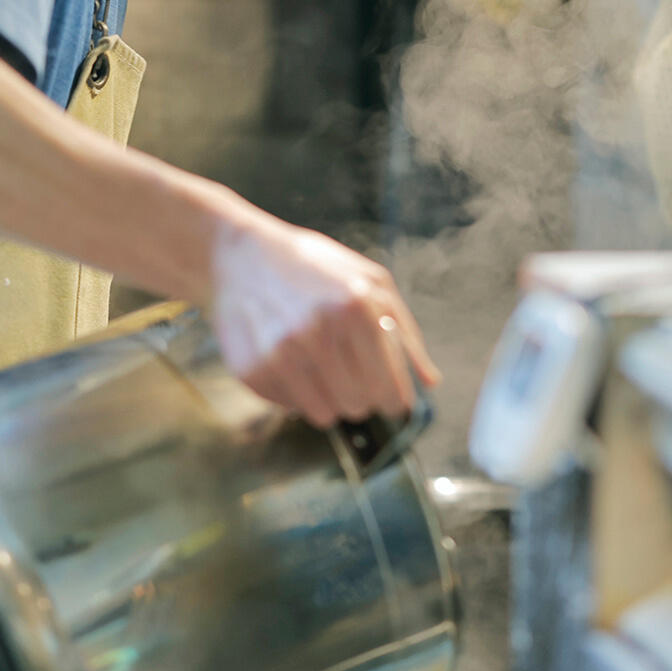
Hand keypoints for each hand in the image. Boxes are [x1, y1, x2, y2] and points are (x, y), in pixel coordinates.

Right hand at [206, 216, 439, 427]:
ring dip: (329, 398)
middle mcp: (319, 333)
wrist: (241, 255)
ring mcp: (282, 354)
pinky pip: (290, 407)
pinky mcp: (253, 370)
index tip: (390, 399)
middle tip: (350, 372)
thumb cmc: (314, 267)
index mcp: (357, 308)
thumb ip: (406, 334)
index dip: (394, 400)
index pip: (390, 390)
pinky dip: (295, 392)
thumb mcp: (371, 282)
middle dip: (361, 395)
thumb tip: (431, 381)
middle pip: (359, 406)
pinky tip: (289, 360)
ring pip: (326, 415)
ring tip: (319, 365)